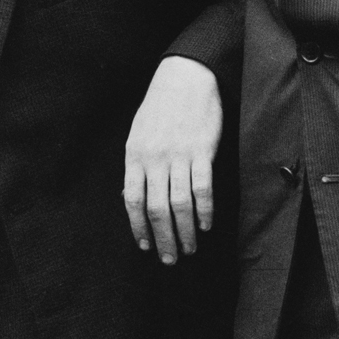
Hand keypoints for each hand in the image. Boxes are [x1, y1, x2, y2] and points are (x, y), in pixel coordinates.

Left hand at [122, 57, 220, 263]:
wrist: (185, 79)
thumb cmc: (160, 108)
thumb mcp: (138, 135)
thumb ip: (137, 167)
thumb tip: (133, 199)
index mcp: (134, 155)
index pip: (133, 200)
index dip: (138, 226)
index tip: (144, 246)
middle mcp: (154, 159)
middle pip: (156, 209)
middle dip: (163, 239)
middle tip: (170, 259)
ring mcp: (178, 156)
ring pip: (179, 204)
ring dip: (185, 231)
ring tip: (189, 248)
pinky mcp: (202, 152)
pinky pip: (202, 189)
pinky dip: (204, 211)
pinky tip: (206, 225)